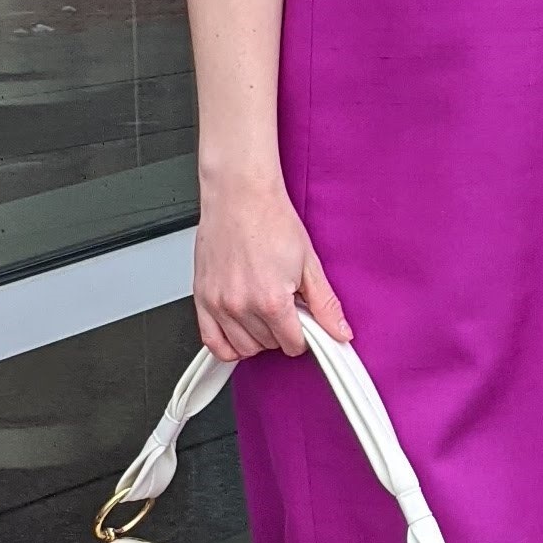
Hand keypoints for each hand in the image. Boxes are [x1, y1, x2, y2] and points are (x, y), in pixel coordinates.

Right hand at [193, 178, 352, 361]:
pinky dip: (228, 346)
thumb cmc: (270, 219)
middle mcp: (241, 305)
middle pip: (269, 345)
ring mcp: (218, 303)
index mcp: (271, 299)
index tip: (303, 321)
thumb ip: (325, 304)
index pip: (293, 344)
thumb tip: (340, 332)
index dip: (304, 335)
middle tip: (284, 306)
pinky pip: (212, 342)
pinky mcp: (202, 298)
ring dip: (258, 337)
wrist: (240, 195)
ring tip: (264, 311)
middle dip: (282, 331)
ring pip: (243, 347)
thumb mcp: (309, 263)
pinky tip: (241, 331)